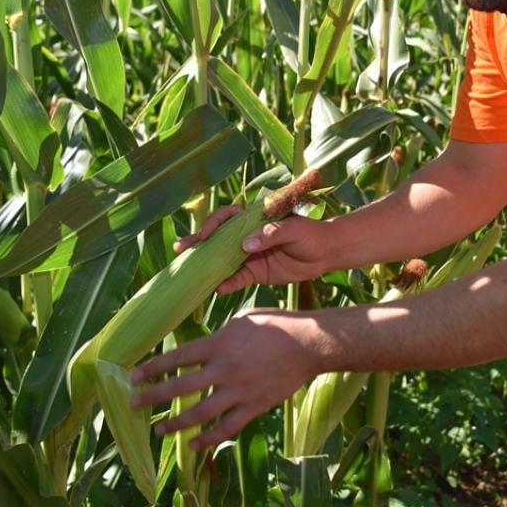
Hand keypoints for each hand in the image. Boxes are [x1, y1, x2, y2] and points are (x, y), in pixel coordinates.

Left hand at [129, 310, 316, 448]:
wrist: (309, 344)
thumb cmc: (277, 325)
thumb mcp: (243, 321)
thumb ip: (219, 336)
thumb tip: (202, 347)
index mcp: (219, 344)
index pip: (177, 357)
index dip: (153, 368)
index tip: (133, 376)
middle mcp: (224, 369)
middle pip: (181, 387)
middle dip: (154, 397)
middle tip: (134, 404)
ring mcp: (239, 390)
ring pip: (200, 412)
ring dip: (176, 423)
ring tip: (160, 429)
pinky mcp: (254, 406)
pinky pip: (227, 428)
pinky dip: (209, 439)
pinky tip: (194, 444)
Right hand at [176, 206, 333, 293]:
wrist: (325, 253)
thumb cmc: (310, 234)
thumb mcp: (293, 229)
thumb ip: (271, 234)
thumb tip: (245, 245)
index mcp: (254, 219)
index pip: (227, 217)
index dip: (214, 224)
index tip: (206, 234)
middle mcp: (247, 236)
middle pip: (218, 239)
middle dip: (198, 243)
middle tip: (181, 248)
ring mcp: (249, 255)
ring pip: (223, 260)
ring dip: (207, 266)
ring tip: (189, 271)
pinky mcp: (256, 273)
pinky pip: (237, 279)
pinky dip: (227, 284)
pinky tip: (217, 289)